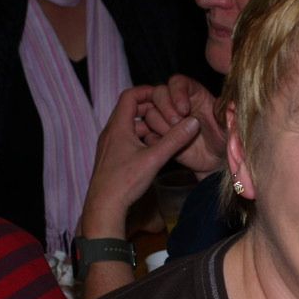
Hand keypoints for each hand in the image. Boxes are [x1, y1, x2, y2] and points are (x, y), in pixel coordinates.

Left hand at [80, 86, 199, 237]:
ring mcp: (109, 145)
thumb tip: (194, 122)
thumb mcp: (155, 159)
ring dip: (147, 125)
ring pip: (129, 126)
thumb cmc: (125, 181)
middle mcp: (110, 132)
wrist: (104, 207)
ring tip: (166, 130)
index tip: (166, 95)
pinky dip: (141, 137)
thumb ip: (175, 140)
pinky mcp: (111, 157)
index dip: (148, 92)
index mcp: (118, 127)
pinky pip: (126, 138)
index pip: (130, 96)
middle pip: (130, 109)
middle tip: (170, 112)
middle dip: (151, 108)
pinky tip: (154, 148)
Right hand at [138, 75, 226, 178]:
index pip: (177, 82)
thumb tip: (229, 102)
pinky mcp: (158, 136)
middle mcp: (176, 103)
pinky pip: (147, 134)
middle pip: (158, 93)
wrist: (216, 160)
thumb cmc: (224, 138)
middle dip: (165, 108)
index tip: (184, 110)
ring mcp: (165, 119)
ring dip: (162, 126)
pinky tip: (170, 146)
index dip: (177, 93)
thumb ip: (226, 113)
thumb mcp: (229, 125)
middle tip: (177, 123)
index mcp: (194, 94)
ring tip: (178, 137)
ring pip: (150, 113)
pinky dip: (156, 140)